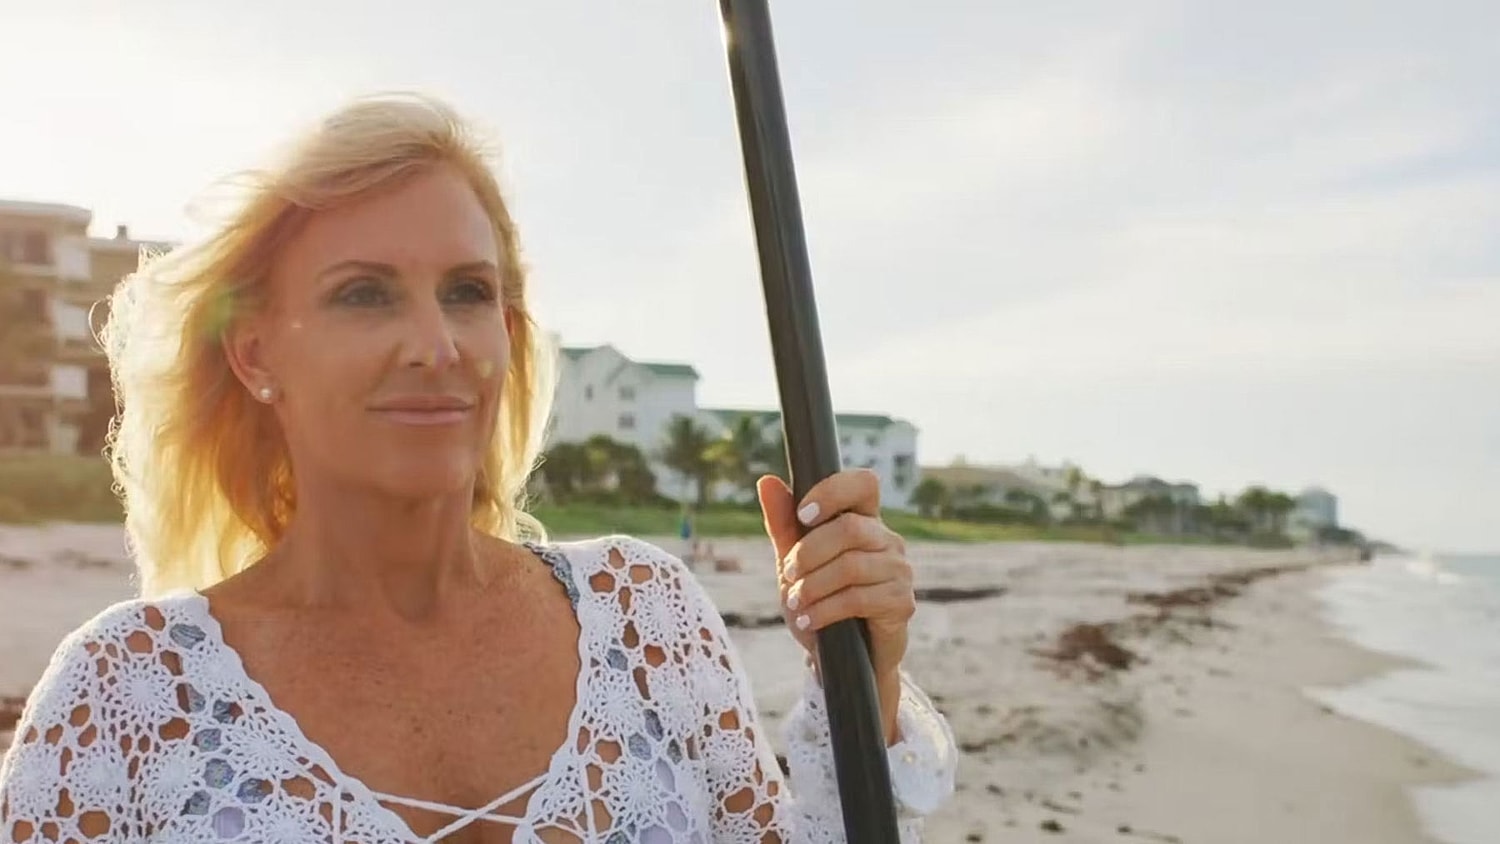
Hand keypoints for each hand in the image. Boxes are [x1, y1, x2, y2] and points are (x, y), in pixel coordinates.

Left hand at [757, 470, 914, 741]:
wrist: (836, 657)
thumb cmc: (819, 600)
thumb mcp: (793, 562)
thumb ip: (783, 524)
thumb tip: (767, 481)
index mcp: (864, 520)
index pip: (863, 484)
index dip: (833, 492)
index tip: (802, 513)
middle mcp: (887, 539)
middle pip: (849, 529)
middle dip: (808, 553)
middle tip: (789, 575)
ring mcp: (899, 570)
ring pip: (851, 566)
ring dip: (813, 586)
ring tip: (796, 603)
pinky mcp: (902, 602)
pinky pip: (859, 599)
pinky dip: (825, 610)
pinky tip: (809, 621)